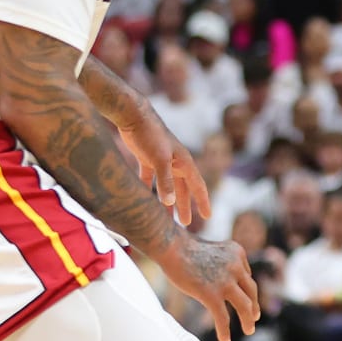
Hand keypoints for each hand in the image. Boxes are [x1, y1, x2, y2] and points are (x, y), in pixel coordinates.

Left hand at [118, 108, 209, 226]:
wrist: (133, 115)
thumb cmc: (151, 135)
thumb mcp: (159, 159)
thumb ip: (165, 181)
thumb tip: (169, 203)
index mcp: (184, 163)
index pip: (197, 186)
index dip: (202, 202)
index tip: (208, 216)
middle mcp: (175, 163)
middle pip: (182, 189)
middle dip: (184, 207)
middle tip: (186, 225)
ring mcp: (161, 161)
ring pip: (167, 186)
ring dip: (167, 202)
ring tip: (166, 219)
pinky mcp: (147, 159)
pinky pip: (150, 179)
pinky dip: (149, 190)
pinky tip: (145, 201)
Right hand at [158, 235, 257, 340]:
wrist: (170, 246)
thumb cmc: (185, 248)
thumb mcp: (213, 250)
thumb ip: (222, 264)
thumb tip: (226, 282)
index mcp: (238, 253)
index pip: (246, 275)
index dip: (244, 289)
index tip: (243, 298)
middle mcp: (236, 266)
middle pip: (251, 291)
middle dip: (253, 306)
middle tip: (254, 317)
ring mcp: (225, 281)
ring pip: (244, 306)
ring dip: (248, 320)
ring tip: (249, 330)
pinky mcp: (211, 294)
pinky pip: (222, 317)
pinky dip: (224, 330)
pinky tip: (225, 340)